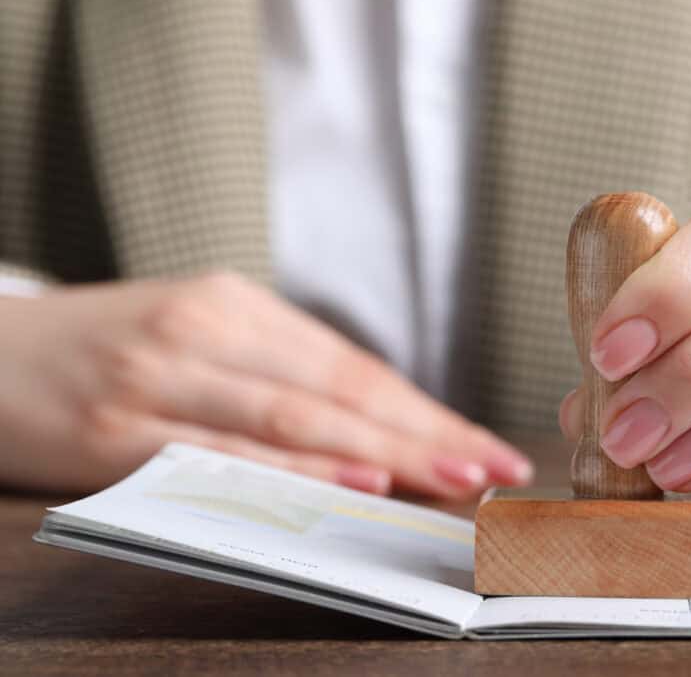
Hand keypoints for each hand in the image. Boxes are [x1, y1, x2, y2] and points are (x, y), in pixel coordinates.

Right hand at [0, 272, 531, 496]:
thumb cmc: (104, 350)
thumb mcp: (194, 339)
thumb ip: (274, 375)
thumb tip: (375, 431)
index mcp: (233, 305)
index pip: (354, 366)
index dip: (427, 410)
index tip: (484, 444)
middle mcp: (204, 332)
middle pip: (340, 390)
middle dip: (427, 435)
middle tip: (493, 468)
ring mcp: (158, 379)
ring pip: (294, 417)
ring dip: (384, 451)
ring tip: (452, 479)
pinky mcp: (112, 432)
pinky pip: (223, 455)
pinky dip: (295, 469)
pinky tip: (353, 479)